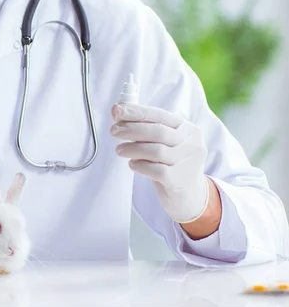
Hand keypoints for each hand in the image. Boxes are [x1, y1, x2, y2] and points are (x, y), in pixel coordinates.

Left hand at [111, 102, 209, 223]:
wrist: (188, 196)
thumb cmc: (170, 162)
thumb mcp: (163, 142)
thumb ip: (145, 126)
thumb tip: (118, 110)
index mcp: (187, 129)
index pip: (160, 115)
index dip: (137, 112)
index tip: (117, 110)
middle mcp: (192, 144)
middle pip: (159, 132)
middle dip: (132, 129)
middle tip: (114, 131)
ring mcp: (188, 163)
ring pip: (157, 151)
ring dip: (133, 148)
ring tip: (119, 150)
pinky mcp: (180, 181)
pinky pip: (157, 170)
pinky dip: (140, 165)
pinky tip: (133, 164)